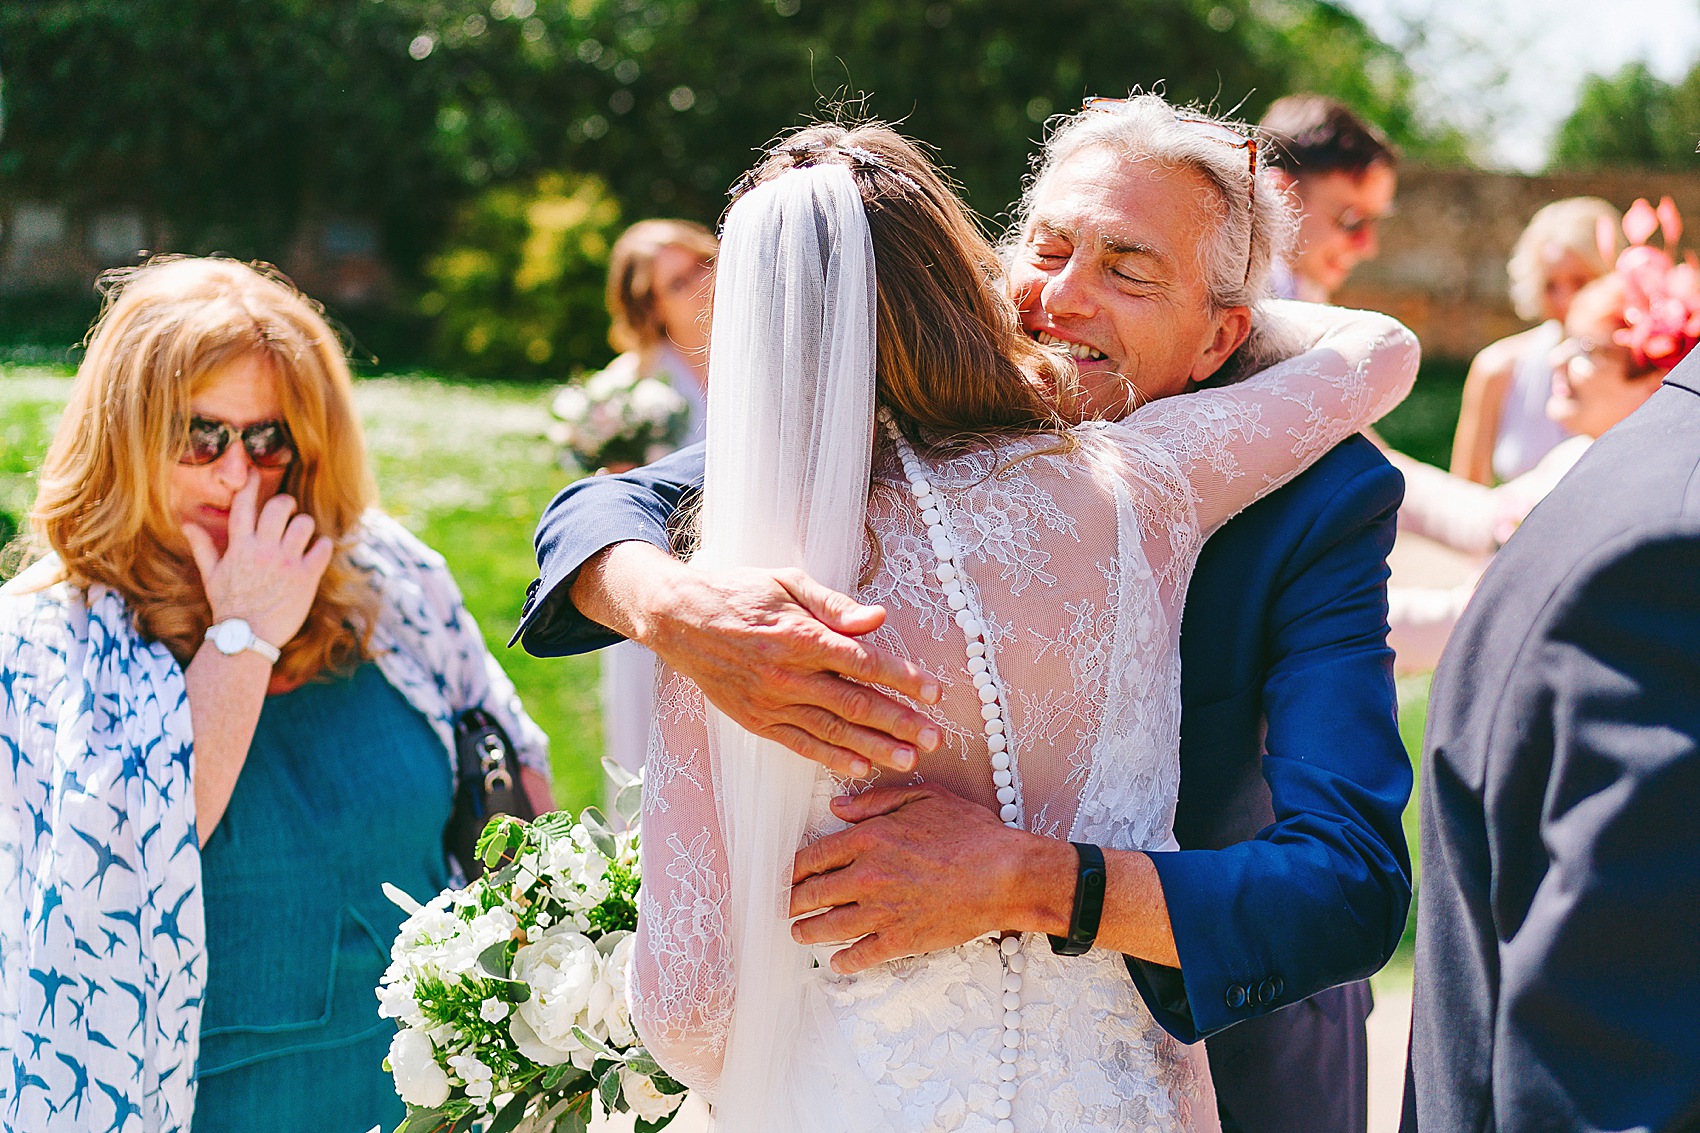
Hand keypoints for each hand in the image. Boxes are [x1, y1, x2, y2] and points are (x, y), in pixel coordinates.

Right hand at [182, 470, 334, 648]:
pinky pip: (323, 547)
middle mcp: (263, 550)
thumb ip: (202, 547)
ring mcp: (286, 562)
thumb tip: (185, 524)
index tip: (254, 473)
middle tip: (287, 512)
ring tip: (301, 536)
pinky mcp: (306, 576)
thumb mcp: (211, 576)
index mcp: (239, 547)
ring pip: (304, 523)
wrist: (246, 638)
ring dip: (304, 525)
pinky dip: (322, 546)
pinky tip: (316, 553)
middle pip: (280, 506)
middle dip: (285, 504)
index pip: (244, 505)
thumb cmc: (228, 606)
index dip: (250, 484)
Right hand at [582, 543, 943, 777]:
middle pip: (855, 705)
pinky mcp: (756, 721)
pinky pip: (799, 745)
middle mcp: (787, 675)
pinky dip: (830, 759)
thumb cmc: (738, 593)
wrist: (678, 619)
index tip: (934, 692)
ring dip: (874, 749)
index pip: (864, 663)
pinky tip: (859, 769)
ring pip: (832, 732)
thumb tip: (878, 619)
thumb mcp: (787, 581)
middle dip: (900, 723)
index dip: (903, 679)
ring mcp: (770, 703)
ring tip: (909, 761)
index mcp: (800, 636)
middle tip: (936, 739)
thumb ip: (834, 604)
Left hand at [788, 783, 1071, 973]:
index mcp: (869, 838)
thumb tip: (836, 808)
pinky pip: (860, 955)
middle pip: (812, 894)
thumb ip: (874, 802)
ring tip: (799, 934)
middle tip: (784, 908)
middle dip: (793, 903)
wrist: (1006, 875)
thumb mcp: (923, 798)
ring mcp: (882, 911)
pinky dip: (843, 961)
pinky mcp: (901, 940)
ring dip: (808, 932)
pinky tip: (835, 961)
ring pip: (828, 927)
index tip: (786, 877)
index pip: (813, 857)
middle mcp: (867, 876)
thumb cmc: (971, 832)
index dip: (793, 870)